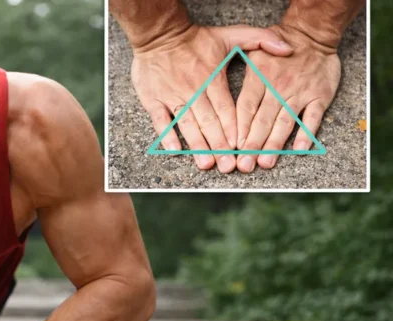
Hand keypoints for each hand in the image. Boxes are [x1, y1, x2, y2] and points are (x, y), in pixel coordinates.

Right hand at [131, 24, 293, 171]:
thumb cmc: (195, 38)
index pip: (226, 108)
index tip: (242, 147)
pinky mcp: (153, 99)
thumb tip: (287, 48)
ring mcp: (172, 96)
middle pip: (208, 122)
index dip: (234, 129)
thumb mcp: (231, 33)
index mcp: (212, 78)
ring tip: (206, 164)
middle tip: (228, 166)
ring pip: (186, 124)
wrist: (159, 33)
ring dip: (196, 145)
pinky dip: (167, 136)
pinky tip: (175, 151)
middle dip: (219, 146)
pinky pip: (160, 120)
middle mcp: (193, 90)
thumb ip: (261, 39)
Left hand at [236, 24, 340, 172]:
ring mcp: (299, 93)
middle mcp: (278, 87)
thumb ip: (237, 73)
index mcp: (259, 78)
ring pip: (285, 122)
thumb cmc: (276, 47)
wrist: (311, 34)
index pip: (245, 108)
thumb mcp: (252, 50)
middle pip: (263, 120)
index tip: (232, 148)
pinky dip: (306, 134)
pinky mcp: (319, 96)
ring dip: (275, 144)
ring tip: (265, 162)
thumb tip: (219, 97)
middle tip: (244, 165)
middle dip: (252, 145)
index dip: (239, 129)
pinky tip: (298, 149)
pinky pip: (312, 118)